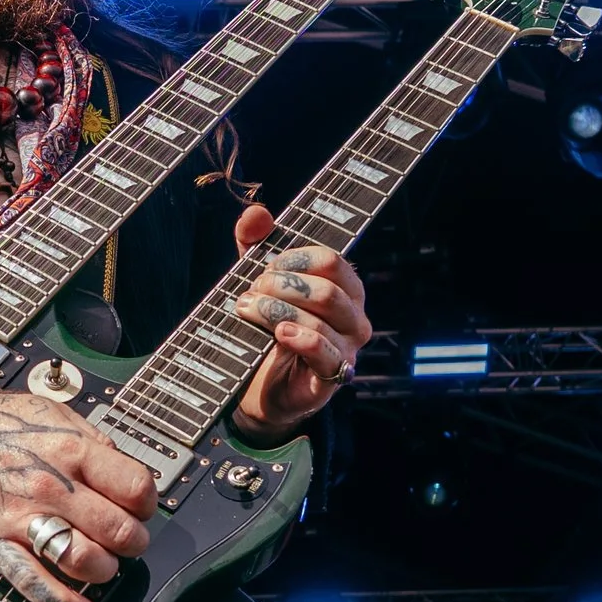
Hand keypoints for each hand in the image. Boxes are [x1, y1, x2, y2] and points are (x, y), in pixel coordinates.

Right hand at [0, 368, 155, 601]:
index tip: (139, 510)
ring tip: (102, 566)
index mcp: (71, 450)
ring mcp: (22, 518)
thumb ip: (90, 444)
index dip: (146, 505)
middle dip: (131, 543)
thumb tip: (122, 471)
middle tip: (126, 543)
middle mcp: (52, 486)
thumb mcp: (51, 414)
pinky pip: (34, 583)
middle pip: (119, 531)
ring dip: (105, 571)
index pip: (137, 489)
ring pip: (86, 561)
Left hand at [227, 205, 371, 444]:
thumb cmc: (265, 330)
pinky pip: (325, 352)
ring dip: (277, 309)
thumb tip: (256, 212)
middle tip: (250, 292)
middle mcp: (354, 318)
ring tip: (248, 310)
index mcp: (344, 289)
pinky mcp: (331, 378)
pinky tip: (280, 333)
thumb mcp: (256, 282)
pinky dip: (301, 338)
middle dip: (283, 285)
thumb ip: (255, 246)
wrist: (256, 389)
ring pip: (323, 317)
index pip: (332, 260)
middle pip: (328, 288)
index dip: (295, 259)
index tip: (264, 267)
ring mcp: (347, 349)